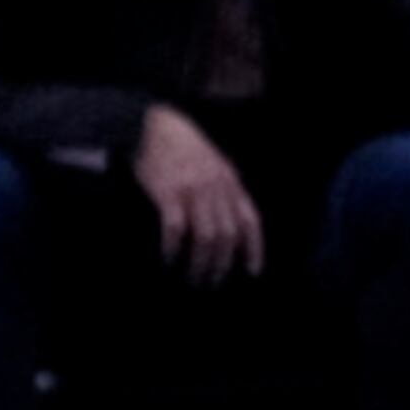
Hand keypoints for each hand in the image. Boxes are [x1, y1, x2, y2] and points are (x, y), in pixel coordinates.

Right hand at [135, 104, 263, 285]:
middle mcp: (216, 189)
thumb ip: (225, 190)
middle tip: (210, 282)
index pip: (250, 222)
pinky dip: (173, 247)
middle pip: (227, 236)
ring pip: (206, 237)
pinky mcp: (167, 193)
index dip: (254, 249)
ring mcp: (192, 191)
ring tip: (191, 278)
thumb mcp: (215, 165)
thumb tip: (233, 220)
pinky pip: (176, 227)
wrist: (155, 127)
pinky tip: (168, 259)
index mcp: (230, 184)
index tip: (251, 272)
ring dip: (200, 263)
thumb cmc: (183, 148)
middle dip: (221, 265)